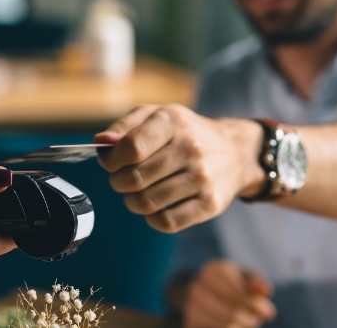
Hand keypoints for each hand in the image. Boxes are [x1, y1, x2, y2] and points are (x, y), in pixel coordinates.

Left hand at [95, 104, 264, 232]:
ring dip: (132, 202)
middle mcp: (190, 148)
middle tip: (122, 180)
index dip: (111, 160)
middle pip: (135, 178)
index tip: (110, 163)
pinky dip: (152, 218)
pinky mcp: (210, 204)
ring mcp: (202, 178)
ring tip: (137, 193)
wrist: (235, 151)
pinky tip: (155, 207)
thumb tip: (101, 142)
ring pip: (147, 202)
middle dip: (118, 182)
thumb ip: (125, 126)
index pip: (131, 147)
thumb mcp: (157, 115)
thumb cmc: (185, 133)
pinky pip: (167, 222)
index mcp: (173, 122)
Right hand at [182, 260, 275, 327]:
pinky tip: (234, 324)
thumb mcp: (243, 276)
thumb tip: (266, 291)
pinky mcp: (191, 323)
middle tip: (256, 319)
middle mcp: (198, 288)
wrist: (200, 290)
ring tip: (245, 321)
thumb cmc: (230, 283)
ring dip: (241, 327)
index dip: (255, 306)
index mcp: (213, 271)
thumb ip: (256, 282)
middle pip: (233, 314)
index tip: (267, 313)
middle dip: (250, 320)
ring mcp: (191, 307)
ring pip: (226, 326)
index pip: (237, 295)